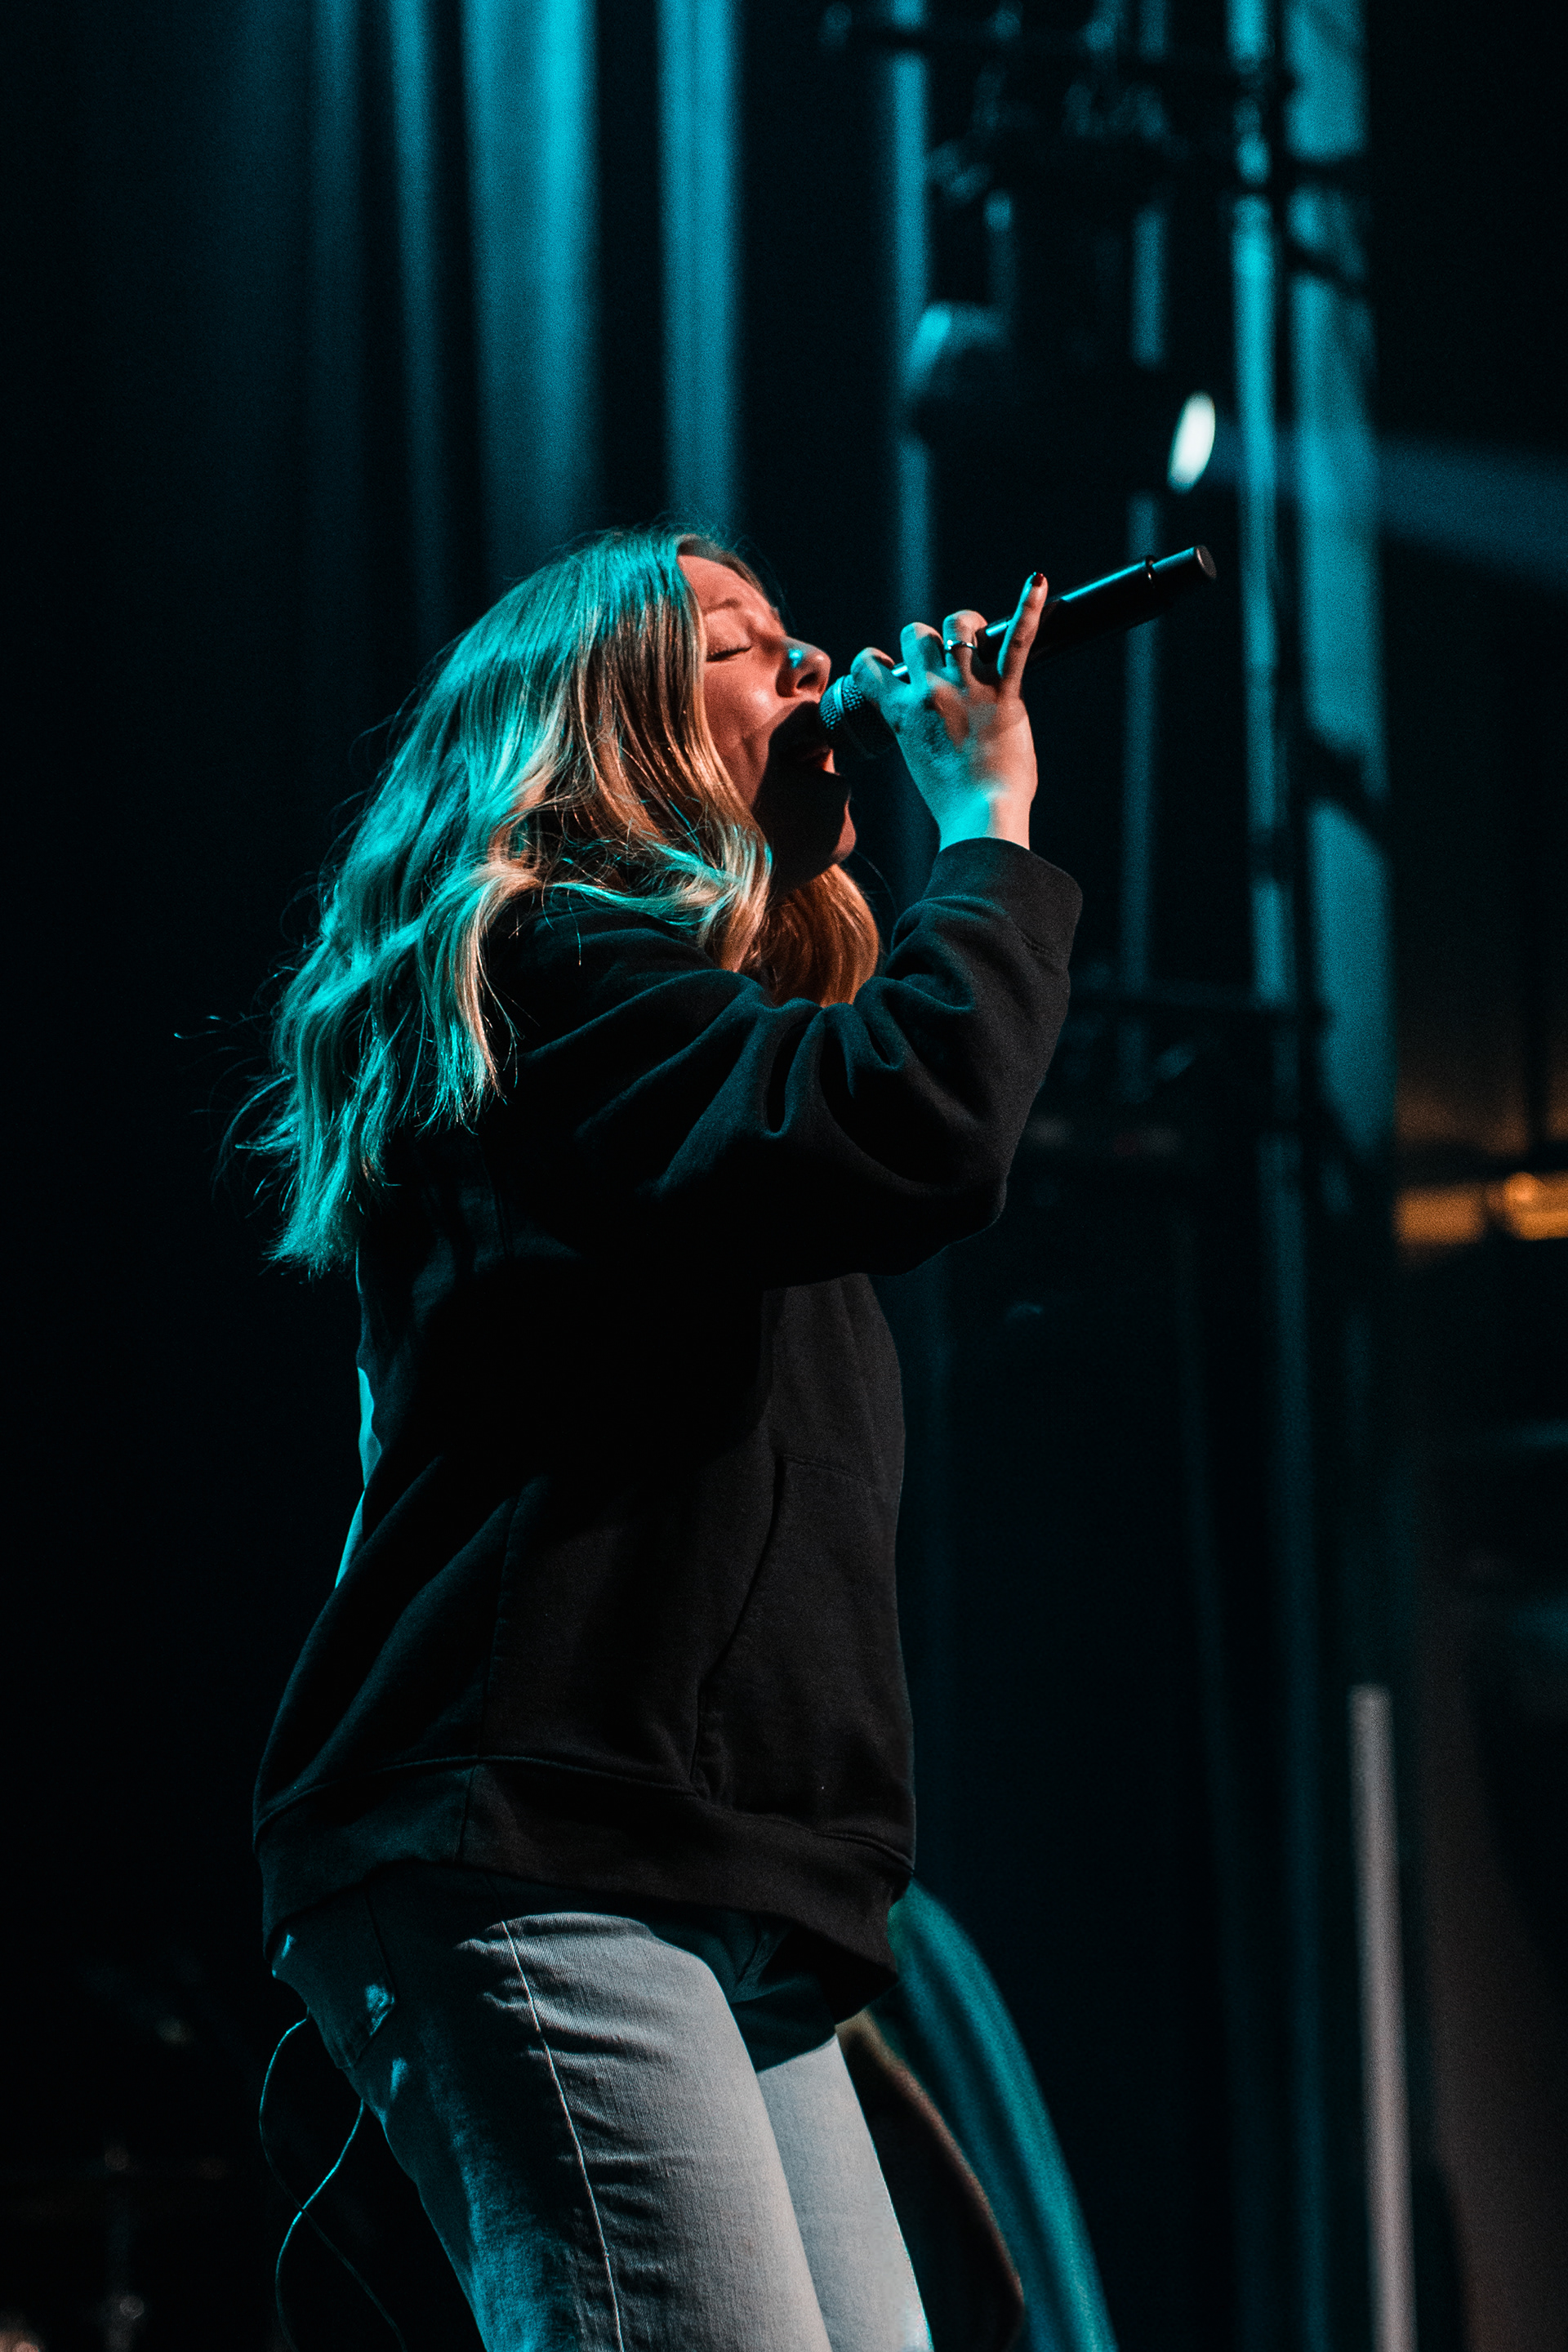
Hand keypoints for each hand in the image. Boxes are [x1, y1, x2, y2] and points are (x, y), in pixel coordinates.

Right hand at [846, 572, 1047, 850]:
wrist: (980, 816)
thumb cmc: (953, 800)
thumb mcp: (919, 760)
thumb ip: (920, 731)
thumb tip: (931, 723)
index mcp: (901, 712)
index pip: (870, 666)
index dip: (876, 662)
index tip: (885, 668)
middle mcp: (929, 691)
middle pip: (915, 634)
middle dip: (925, 640)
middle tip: (943, 659)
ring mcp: (968, 687)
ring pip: (957, 625)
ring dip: (965, 626)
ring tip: (976, 636)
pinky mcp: (1005, 692)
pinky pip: (1018, 640)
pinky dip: (1029, 608)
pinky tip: (1037, 583)